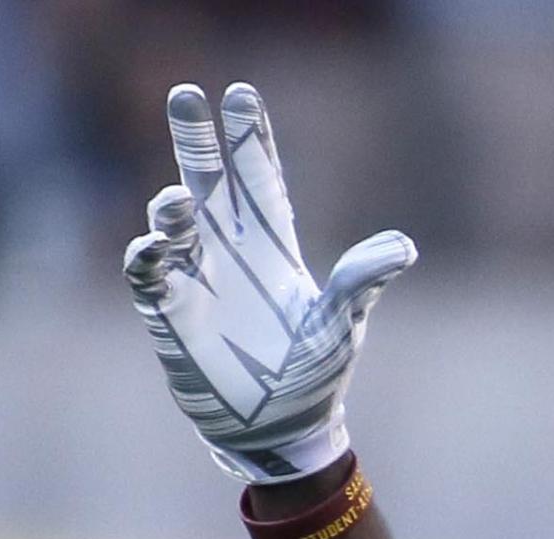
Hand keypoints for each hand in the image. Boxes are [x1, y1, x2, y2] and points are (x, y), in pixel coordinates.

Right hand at [123, 82, 415, 483]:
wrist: (280, 431)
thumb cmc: (315, 377)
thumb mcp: (343, 326)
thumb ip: (362, 282)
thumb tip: (403, 247)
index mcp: (273, 247)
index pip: (259, 178)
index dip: (250, 137)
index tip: (240, 93)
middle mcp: (230, 253)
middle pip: (208, 181)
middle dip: (196, 140)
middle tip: (186, 92)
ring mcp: (197, 280)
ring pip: (174, 224)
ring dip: (172, 208)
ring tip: (178, 201)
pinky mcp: (171, 315)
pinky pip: (150, 275)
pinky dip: (149, 257)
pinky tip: (155, 244)